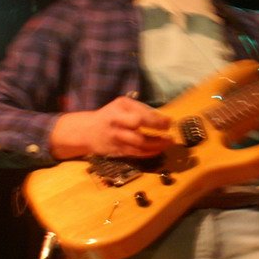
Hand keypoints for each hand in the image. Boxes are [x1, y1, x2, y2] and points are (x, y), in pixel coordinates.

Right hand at [49, 96, 172, 158]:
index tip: (169, 122)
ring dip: (156, 146)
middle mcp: (117, 124)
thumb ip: (138, 109)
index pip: (140, 115)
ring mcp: (116, 139)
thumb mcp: (121, 105)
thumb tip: (161, 118)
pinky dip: (148, 153)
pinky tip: (157, 150)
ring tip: (168, 143)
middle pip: (138, 131)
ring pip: (138, 145)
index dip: (157, 120)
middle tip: (170, 136)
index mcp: (119, 109)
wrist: (87, 131)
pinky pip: (135, 153)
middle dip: (156, 134)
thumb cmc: (110, 115)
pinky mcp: (117, 151)